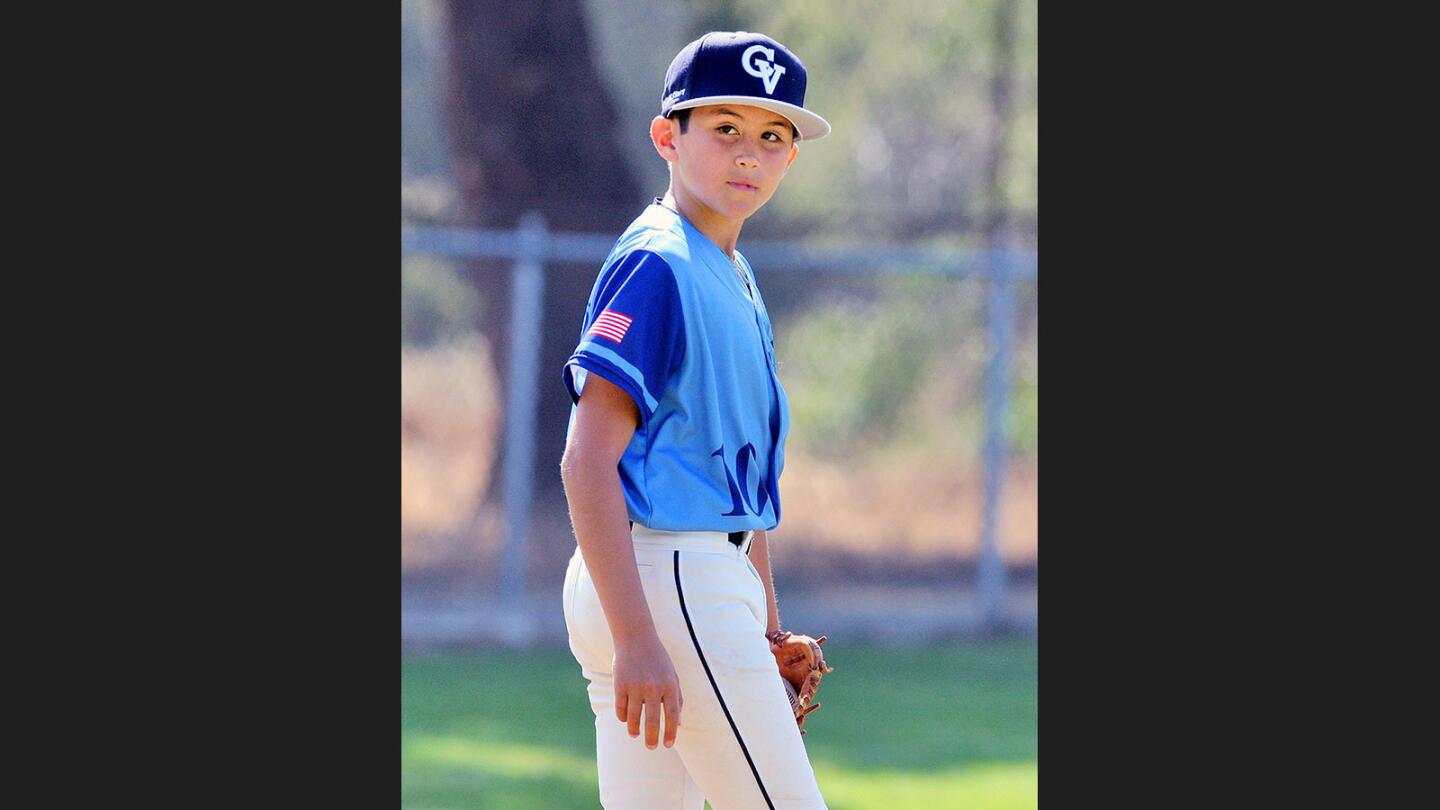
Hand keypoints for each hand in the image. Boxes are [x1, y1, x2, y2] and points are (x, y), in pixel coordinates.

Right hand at [613, 634, 683, 748]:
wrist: (636, 638)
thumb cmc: (658, 659)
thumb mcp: (672, 675)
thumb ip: (677, 698)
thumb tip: (679, 724)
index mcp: (669, 685)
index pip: (673, 715)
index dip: (671, 732)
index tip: (668, 744)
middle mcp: (653, 687)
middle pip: (653, 721)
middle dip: (652, 738)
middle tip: (652, 747)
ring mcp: (635, 686)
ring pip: (634, 718)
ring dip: (634, 730)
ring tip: (635, 735)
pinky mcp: (620, 685)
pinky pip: (621, 709)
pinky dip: (623, 717)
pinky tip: (626, 720)